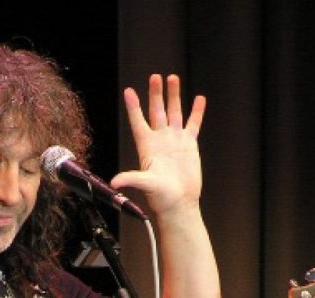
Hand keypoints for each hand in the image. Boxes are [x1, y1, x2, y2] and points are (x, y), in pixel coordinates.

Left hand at [111, 74, 205, 219]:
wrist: (179, 203)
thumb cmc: (160, 197)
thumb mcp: (145, 184)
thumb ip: (131, 179)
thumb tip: (115, 181)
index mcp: (147, 146)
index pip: (138, 121)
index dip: (133, 106)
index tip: (129, 91)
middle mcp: (160, 139)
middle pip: (156, 111)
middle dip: (156, 94)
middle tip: (155, 77)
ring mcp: (174, 140)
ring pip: (174, 112)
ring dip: (173, 96)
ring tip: (173, 78)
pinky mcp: (189, 144)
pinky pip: (193, 124)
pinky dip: (196, 112)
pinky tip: (199, 99)